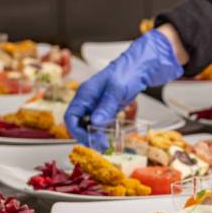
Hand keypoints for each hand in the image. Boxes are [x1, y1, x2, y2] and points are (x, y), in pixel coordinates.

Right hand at [65, 26, 184, 143]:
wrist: (140, 67)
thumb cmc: (127, 72)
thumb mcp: (116, 90)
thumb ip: (105, 106)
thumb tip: (95, 122)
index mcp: (85, 94)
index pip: (71, 117)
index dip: (76, 131)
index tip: (89, 140)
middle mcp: (88, 101)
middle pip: (78, 124)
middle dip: (87, 136)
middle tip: (101, 145)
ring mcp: (96, 105)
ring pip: (88, 126)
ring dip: (94, 137)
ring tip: (106, 145)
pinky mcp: (105, 109)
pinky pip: (98, 124)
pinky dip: (102, 133)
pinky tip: (109, 138)